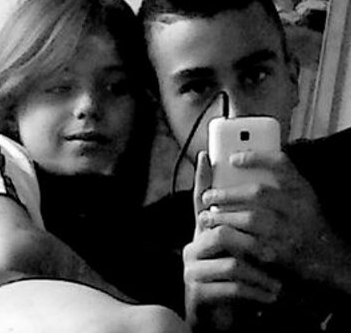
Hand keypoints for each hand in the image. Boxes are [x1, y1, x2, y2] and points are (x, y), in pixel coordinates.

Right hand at [183, 152, 280, 331]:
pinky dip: (255, 293)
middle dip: (251, 241)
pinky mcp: (196, 291)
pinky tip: (270, 297)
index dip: (202, 178)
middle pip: (218, 230)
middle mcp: (193, 246)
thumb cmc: (229, 280)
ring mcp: (191, 268)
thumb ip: (241, 227)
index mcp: (203, 233)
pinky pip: (230, 288)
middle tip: (275, 250)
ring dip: (260, 275)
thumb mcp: (237, 251)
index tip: (206, 156)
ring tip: (279, 285)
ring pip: (230, 262)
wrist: (216, 317)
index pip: (200, 200)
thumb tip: (256, 200)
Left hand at [202, 150, 339, 283]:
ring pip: (252, 219)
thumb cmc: (300, 217)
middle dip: (229, 193)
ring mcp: (291, 231)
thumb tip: (234, 161)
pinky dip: (231, 237)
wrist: (324, 255)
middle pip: (259, 192)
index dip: (256, 158)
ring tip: (207, 216)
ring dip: (225, 216)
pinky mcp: (281, 252)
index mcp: (300, 187)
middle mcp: (298, 207)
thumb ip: (272, 179)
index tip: (232, 158)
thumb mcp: (294, 194)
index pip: (281, 164)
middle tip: (208, 195)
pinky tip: (220, 234)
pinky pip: (251, 244)